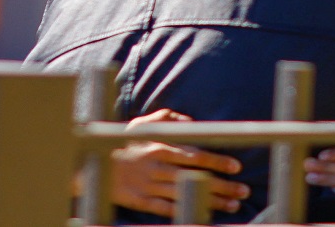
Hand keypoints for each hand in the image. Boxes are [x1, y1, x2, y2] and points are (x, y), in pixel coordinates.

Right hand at [101, 109, 249, 217]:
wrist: (90, 164)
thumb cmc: (123, 141)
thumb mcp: (144, 123)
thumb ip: (170, 119)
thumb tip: (193, 122)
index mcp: (161, 147)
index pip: (196, 155)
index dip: (218, 161)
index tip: (237, 167)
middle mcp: (157, 167)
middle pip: (196, 177)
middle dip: (223, 185)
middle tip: (244, 191)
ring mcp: (148, 185)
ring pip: (186, 194)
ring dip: (211, 201)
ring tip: (233, 205)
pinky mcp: (139, 201)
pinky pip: (167, 209)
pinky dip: (186, 212)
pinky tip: (203, 215)